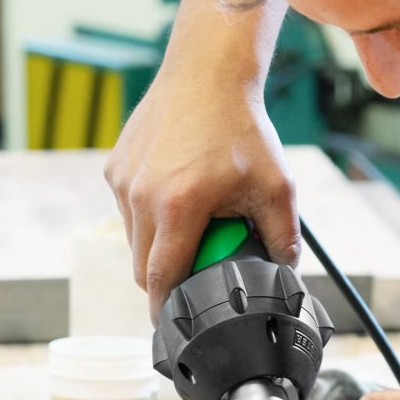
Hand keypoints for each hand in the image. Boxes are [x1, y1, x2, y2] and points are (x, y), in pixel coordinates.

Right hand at [104, 65, 298, 320]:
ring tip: (193, 222)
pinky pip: (128, 209)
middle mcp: (141, 196)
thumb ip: (283, 236)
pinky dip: (148, 215)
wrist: (207, 73)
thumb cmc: (242, 128)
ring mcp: (123, 181)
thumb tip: (285, 272)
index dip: (167, 310)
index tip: (174, 325)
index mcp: (179, 207)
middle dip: (167, 280)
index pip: (161, 280)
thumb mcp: (276, 186)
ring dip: (158, 245)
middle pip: (143, 267)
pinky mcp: (115, 167)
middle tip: (196, 273)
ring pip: (133, 239)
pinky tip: (178, 193)